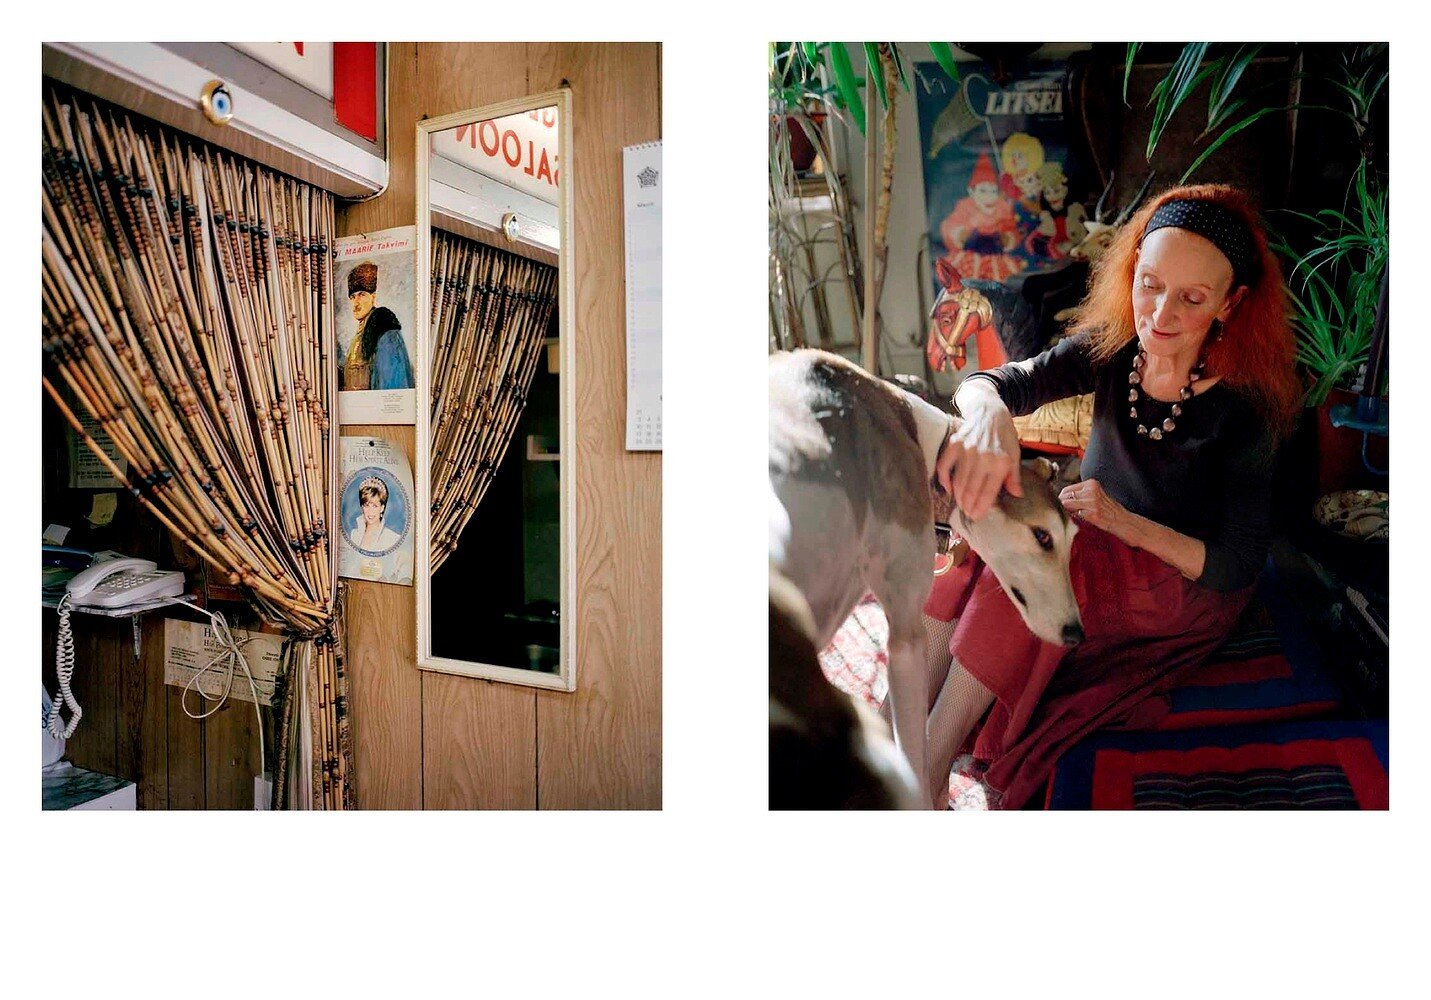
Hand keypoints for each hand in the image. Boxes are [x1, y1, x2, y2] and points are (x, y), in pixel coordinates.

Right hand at [936, 404, 1021, 521]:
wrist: (990, 411)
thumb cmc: (1004, 435)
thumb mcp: (1015, 454)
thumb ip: (1014, 476)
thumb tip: (1016, 495)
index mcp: (1000, 462)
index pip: (988, 492)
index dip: (981, 507)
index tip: (977, 516)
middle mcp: (982, 458)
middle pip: (971, 490)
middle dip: (969, 506)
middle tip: (968, 513)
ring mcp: (966, 451)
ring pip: (958, 482)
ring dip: (958, 497)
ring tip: (961, 505)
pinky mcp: (954, 445)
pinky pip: (944, 467)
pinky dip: (944, 480)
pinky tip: (948, 489)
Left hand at [1059, 478, 1125, 533]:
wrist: (1121, 520)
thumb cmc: (1106, 508)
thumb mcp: (1094, 495)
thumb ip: (1080, 494)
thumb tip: (1059, 499)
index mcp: (1091, 484)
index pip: (1067, 489)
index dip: (1062, 498)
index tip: (1062, 504)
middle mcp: (1092, 490)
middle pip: (1066, 496)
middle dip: (1063, 504)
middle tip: (1068, 511)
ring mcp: (1092, 502)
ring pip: (1067, 505)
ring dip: (1068, 511)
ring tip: (1076, 514)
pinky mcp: (1093, 513)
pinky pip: (1075, 515)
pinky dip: (1075, 517)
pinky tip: (1082, 518)